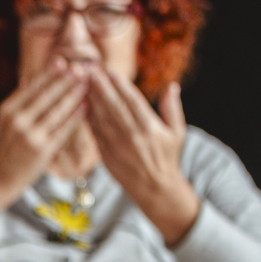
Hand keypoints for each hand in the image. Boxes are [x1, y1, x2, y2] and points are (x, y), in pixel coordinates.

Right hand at [0, 61, 88, 224]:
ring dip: (76, 95)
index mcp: (8, 110)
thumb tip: (42, 79)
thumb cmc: (5, 148)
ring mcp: (31, 135)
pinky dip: (76, 116)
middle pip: (48, 95)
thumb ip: (23, 102)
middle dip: (68, 80)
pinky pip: (64, 128)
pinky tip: (86, 106)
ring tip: (88, 84)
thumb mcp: (6, 121)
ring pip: (58, 110)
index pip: (33, 86)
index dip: (52, 73)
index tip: (66, 62)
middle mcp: (18, 120)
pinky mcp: (43, 150)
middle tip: (83, 67)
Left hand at [84, 68, 199, 244]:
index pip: (132, 101)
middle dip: (101, 88)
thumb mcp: (178, 133)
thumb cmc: (168, 158)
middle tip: (90, 72)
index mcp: (149, 128)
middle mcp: (132, 136)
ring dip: (91, 100)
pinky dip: (88, 118)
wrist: (155, 189)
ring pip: (101, 119)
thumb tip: (172, 86)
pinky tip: (82, 105)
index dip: (120, 86)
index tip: (111, 72)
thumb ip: (173, 109)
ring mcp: (117, 147)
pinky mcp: (106, 156)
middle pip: (113, 107)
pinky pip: (95, 133)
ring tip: (83, 84)